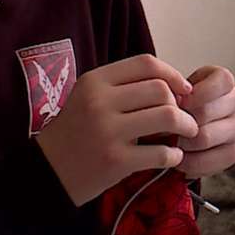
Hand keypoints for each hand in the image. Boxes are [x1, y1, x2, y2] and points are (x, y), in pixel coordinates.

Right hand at [36, 54, 197, 205]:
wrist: (48, 171)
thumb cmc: (76, 132)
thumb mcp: (90, 97)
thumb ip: (124, 88)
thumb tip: (174, 87)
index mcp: (95, 81)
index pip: (146, 63)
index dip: (172, 74)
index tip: (183, 90)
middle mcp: (100, 102)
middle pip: (160, 90)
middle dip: (180, 104)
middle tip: (184, 117)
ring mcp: (108, 131)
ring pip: (166, 116)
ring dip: (186, 126)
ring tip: (186, 134)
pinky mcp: (115, 161)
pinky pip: (160, 152)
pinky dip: (174, 155)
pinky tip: (172, 157)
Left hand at [175, 65, 234, 177]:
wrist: (182, 126)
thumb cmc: (177, 103)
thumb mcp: (175, 88)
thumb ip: (175, 90)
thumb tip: (177, 106)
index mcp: (224, 80)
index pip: (220, 82)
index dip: (196, 94)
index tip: (178, 103)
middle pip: (205, 113)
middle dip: (181, 122)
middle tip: (166, 127)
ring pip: (204, 138)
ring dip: (182, 143)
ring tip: (170, 143)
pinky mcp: (234, 152)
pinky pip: (208, 161)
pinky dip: (188, 162)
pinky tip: (180, 158)